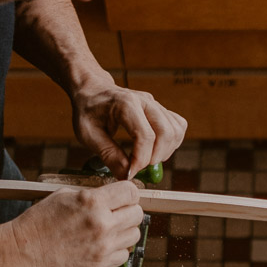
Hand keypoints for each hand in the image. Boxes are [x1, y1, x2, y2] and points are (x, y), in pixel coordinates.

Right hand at [0, 182, 144, 266]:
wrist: (24, 249)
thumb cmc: (40, 220)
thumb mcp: (64, 195)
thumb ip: (93, 194)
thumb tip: (114, 195)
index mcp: (92, 202)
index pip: (131, 192)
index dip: (128, 192)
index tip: (123, 196)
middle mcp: (102, 223)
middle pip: (137, 213)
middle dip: (128, 210)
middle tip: (115, 212)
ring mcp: (104, 245)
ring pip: (135, 234)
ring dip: (125, 230)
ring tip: (108, 228)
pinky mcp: (101, 262)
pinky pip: (125, 254)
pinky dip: (118, 249)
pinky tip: (104, 243)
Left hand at [71, 81, 186, 177]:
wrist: (92, 90)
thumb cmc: (88, 111)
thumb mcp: (88, 134)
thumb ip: (109, 155)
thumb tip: (126, 175)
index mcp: (125, 104)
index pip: (145, 136)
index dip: (141, 160)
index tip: (130, 172)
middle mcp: (145, 101)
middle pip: (166, 133)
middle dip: (156, 157)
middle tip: (140, 167)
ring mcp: (156, 104)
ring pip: (176, 130)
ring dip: (166, 151)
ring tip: (148, 158)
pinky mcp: (161, 109)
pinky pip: (178, 126)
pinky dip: (172, 142)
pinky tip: (157, 148)